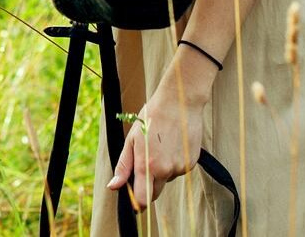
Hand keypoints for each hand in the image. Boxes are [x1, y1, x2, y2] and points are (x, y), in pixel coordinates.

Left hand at [107, 61, 208, 210]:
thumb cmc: (152, 117)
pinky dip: (172, 164)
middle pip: (154, 193)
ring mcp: (180, 168)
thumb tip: (113, 186)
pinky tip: (171, 145)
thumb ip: (123, 166)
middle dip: (146, 186)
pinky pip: (177, 171)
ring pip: (166, 180)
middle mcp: (166, 170)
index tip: (132, 196)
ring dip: (160, 172)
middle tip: (143, 163)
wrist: (179, 102)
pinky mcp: (191, 163)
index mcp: (148, 166)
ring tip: (159, 147)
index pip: (143, 199)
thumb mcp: (132, 139)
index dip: (137, 201)